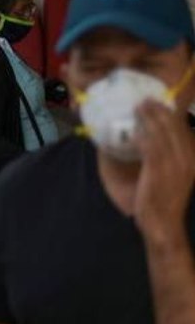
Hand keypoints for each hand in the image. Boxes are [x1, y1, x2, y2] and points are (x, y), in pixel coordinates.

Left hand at [134, 100, 194, 244]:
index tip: (160, 105)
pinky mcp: (158, 169)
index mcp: (192, 158)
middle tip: (146, 101)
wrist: (163, 222)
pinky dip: (142, 135)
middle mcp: (187, 159)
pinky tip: (134, 130)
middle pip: (173, 128)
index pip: (183, 130)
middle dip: (159, 112)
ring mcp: (174, 164)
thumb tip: (157, 139)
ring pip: (161, 133)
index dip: (171, 116)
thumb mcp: (176, 175)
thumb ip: (172, 157)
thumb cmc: (165, 199)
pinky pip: (149, 146)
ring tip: (138, 108)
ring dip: (149, 118)